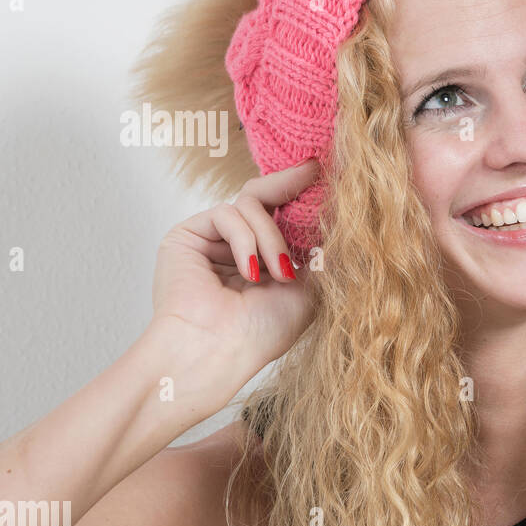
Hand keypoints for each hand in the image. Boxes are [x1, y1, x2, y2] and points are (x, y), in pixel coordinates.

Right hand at [150, 160, 319, 378]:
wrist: (219, 352)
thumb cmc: (262, 332)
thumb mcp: (308, 288)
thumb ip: (318, 252)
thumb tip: (338, 215)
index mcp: (265, 259)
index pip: (282, 216)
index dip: (301, 195)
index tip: (324, 173)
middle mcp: (238, 247)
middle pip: (263, 198)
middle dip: (289, 185)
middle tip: (311, 173)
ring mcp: (212, 240)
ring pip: (250, 204)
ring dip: (271, 236)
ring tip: (280, 272)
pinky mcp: (188, 236)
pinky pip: (227, 213)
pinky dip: (247, 239)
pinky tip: (250, 271)